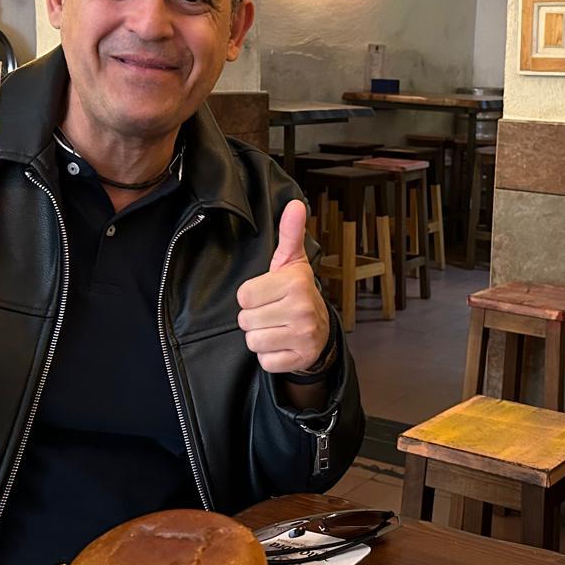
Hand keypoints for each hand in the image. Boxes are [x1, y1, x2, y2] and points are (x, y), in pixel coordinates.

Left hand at [237, 199, 330, 373]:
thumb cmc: (297, 293)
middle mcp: (302, 309)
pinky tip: (282, 345)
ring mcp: (302, 336)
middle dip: (255, 318)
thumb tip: (294, 204)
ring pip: (253, 341)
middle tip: (273, 313)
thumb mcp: (292, 262)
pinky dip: (270, 356)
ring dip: (261, 337)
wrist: (321, 332)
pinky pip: (264, 361)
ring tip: (277, 328)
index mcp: (295, 283)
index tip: (268, 296)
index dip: (252, 297)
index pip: (244, 295)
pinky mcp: (298, 358)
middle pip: (245, 320)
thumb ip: (289, 233)